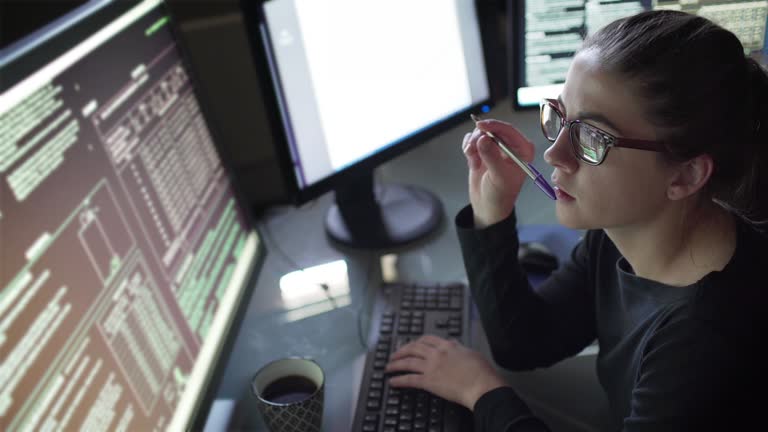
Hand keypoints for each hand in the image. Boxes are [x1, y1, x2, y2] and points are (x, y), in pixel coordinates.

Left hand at [385, 335, 507, 409]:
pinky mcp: (429, 381)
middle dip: (401, 350)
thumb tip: (453, 342)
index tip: (412, 344)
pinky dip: (399, 380)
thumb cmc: (482, 371)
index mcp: (448, 346)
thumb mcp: (471, 352)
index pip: (427, 339)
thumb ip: (459, 347)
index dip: (416, 341)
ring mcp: (432, 366)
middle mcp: (437, 353)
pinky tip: (393, 381)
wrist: (482, 385)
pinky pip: (409, 379)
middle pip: (414, 348)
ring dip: (395, 364)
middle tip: (394, 354)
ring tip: (388, 367)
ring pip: (408, 362)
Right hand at [462, 119, 535, 226]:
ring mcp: (495, 147)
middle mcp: (510, 146)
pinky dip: (468, 149)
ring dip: (472, 145)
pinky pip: (471, 140)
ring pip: (480, 134)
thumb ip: (491, 156)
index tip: (480, 126)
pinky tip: (473, 163)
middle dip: (480, 137)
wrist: (488, 206)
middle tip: (472, 148)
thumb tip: (483, 139)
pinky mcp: (482, 150)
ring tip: (474, 161)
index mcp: (523, 149)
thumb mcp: (499, 176)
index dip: (493, 126)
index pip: (508, 130)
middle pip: (492, 129)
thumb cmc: (500, 194)